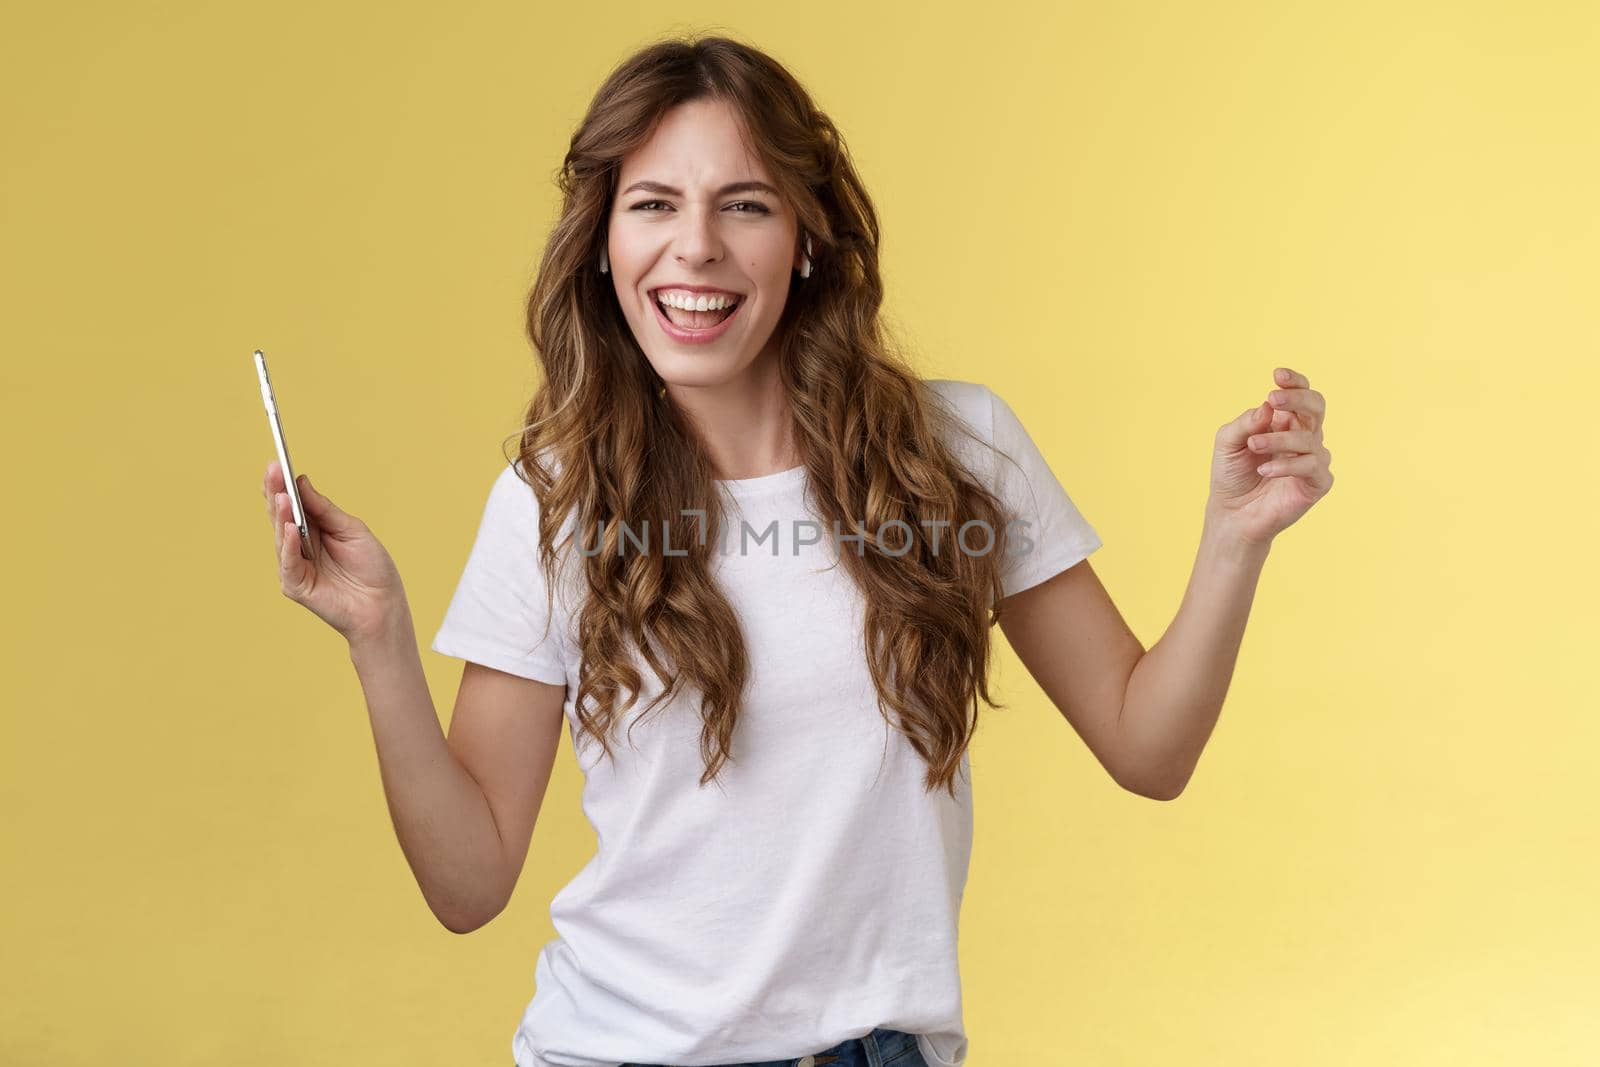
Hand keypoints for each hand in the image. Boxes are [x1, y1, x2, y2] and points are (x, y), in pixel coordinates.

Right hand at [261, 460, 407, 643]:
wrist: (384, 604)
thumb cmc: (372, 567)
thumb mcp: (352, 530)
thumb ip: (325, 510)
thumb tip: (301, 481)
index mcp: (312, 530)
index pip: (291, 504)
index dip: (281, 486)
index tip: (276, 464)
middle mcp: (298, 546)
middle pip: (281, 516)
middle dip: (275, 493)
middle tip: (272, 471)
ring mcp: (295, 566)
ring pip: (281, 537)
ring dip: (281, 516)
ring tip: (282, 497)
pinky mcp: (296, 586)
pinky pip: (288, 563)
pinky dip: (288, 546)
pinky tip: (290, 528)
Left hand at [1206, 366, 1334, 547]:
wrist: (1232, 514)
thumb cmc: (1231, 475)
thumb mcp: (1228, 442)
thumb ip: (1246, 422)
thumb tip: (1268, 406)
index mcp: (1284, 422)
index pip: (1300, 394)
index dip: (1294, 382)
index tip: (1277, 376)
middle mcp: (1303, 436)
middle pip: (1316, 407)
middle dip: (1297, 398)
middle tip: (1273, 398)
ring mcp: (1313, 459)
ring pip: (1309, 438)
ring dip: (1279, 439)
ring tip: (1253, 445)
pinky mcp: (1318, 483)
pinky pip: (1311, 466)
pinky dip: (1287, 465)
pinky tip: (1264, 470)